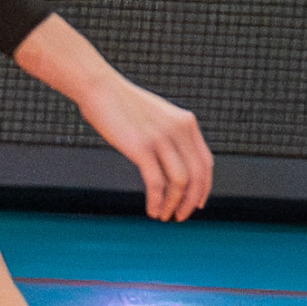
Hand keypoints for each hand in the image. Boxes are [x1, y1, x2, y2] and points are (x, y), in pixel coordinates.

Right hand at [21, 19, 209, 219]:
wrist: (101, 89)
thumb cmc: (125, 105)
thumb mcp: (159, 116)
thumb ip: (172, 135)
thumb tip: (176, 163)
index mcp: (187, 122)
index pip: (206, 162)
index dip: (204, 187)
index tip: (197, 203)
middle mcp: (179, 129)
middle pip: (197, 175)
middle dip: (190, 201)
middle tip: (180, 217)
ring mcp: (161, 137)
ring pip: (179, 182)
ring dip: (173, 204)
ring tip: (163, 215)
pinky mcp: (141, 147)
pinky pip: (156, 183)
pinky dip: (157, 201)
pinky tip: (151, 210)